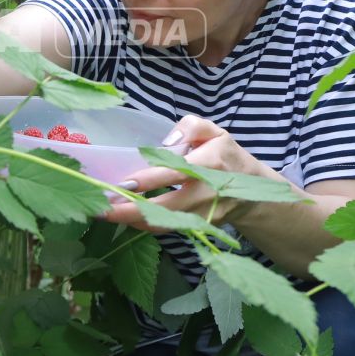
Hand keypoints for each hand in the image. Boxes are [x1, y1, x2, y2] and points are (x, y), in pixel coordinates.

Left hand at [97, 116, 277, 232]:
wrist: (252, 189)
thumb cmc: (224, 154)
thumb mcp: (213, 131)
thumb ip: (191, 127)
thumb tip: (167, 142)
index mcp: (211, 163)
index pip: (176, 172)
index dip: (149, 180)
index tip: (123, 184)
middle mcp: (208, 192)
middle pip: (167, 207)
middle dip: (132, 210)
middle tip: (102, 208)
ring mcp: (204, 215)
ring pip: (165, 223)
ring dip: (133, 221)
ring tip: (105, 214)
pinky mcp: (199, 228)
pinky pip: (168, 228)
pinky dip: (144, 225)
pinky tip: (124, 217)